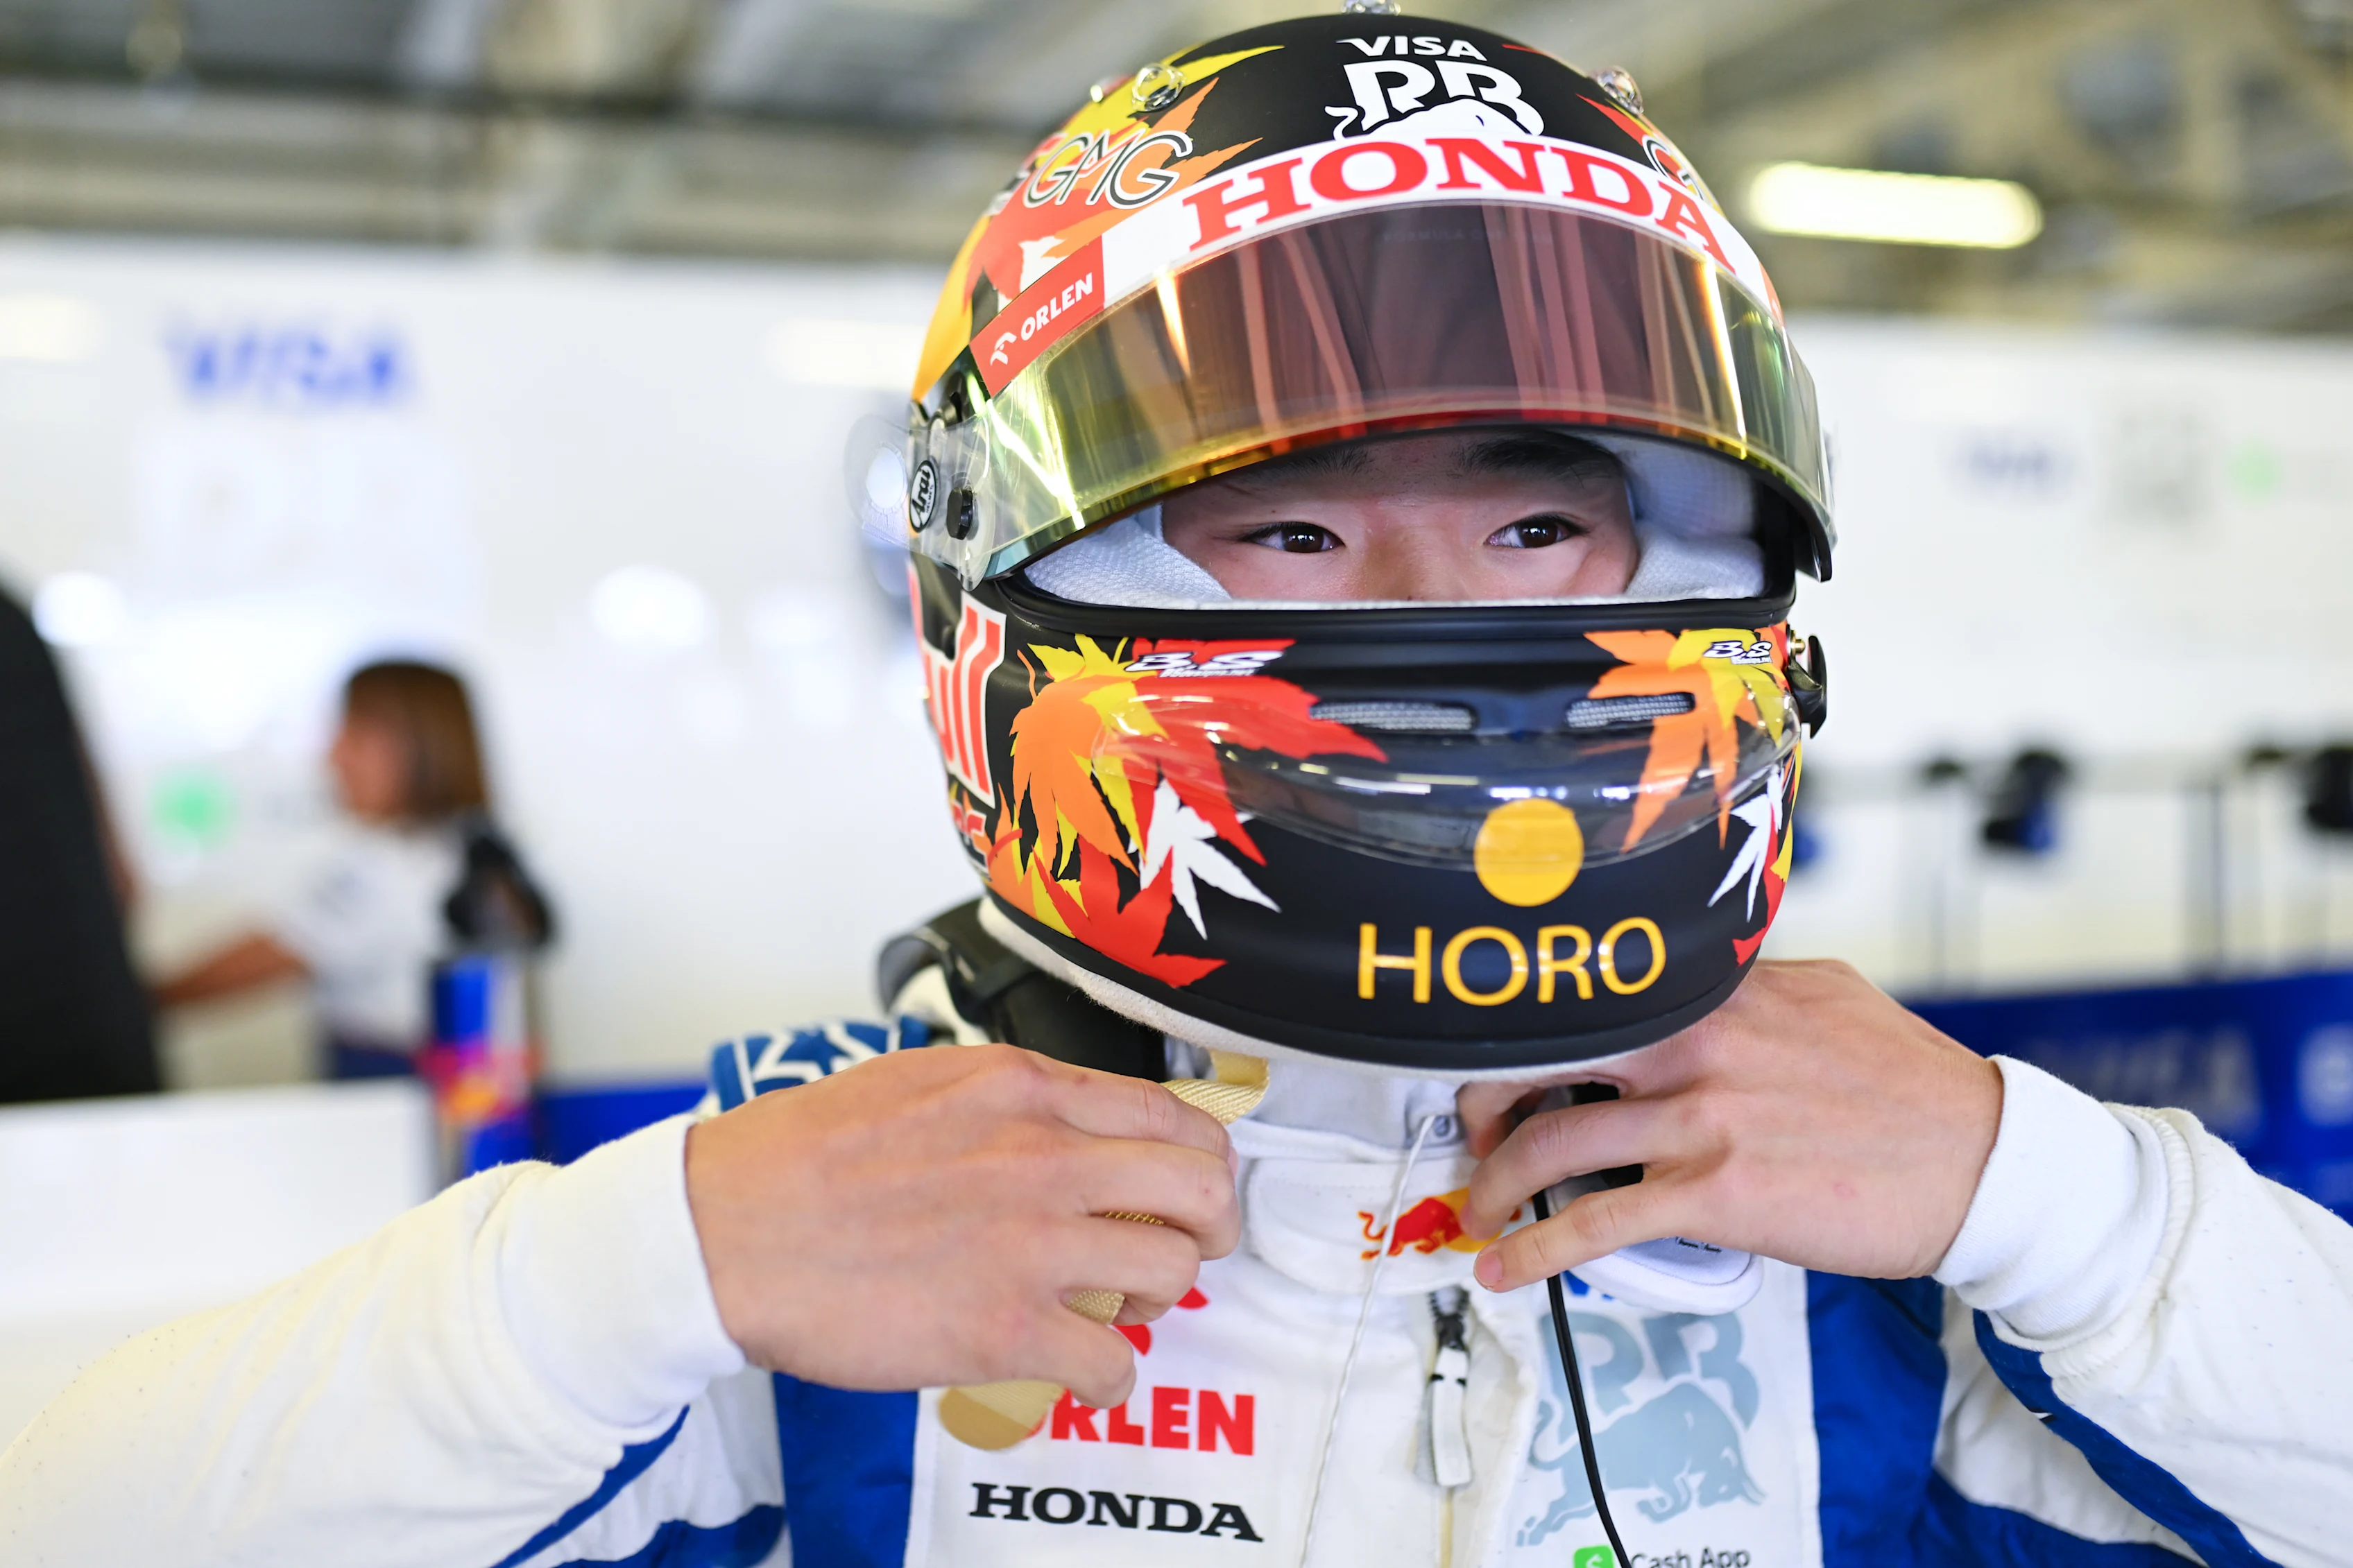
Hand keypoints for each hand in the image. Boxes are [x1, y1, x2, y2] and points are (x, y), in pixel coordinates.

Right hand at [684, 1043, 1238, 1409]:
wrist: (726, 1232)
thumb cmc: (799, 1158)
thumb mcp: (919, 1079)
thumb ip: (1005, 1096)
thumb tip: (1061, 1118)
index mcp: (1022, 1090)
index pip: (1170, 1112)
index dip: (1197, 1155)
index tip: (1188, 1182)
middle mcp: (1044, 1156)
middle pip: (1201, 1185)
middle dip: (1209, 1223)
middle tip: (1183, 1246)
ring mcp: (1032, 1243)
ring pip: (1173, 1270)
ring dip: (1158, 1297)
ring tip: (1117, 1307)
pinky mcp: (1006, 1328)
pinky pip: (1113, 1364)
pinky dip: (1108, 1378)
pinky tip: (1079, 1372)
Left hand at [1458, 959, 2001, 1292]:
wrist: (1982, 1162)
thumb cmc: (1909, 1086)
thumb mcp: (1824, 994)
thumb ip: (1744, 988)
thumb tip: (1689, 987)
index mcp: (1717, 990)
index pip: (1588, 990)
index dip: (1524, 1024)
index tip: (1498, 1051)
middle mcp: (1697, 1041)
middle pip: (1543, 1053)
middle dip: (1485, 1095)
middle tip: (1473, 1129)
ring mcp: (1704, 1117)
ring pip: (1555, 1142)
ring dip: (1497, 1181)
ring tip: (1480, 1206)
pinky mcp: (1718, 1195)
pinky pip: (1597, 1224)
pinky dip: (1535, 1249)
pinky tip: (1506, 1266)